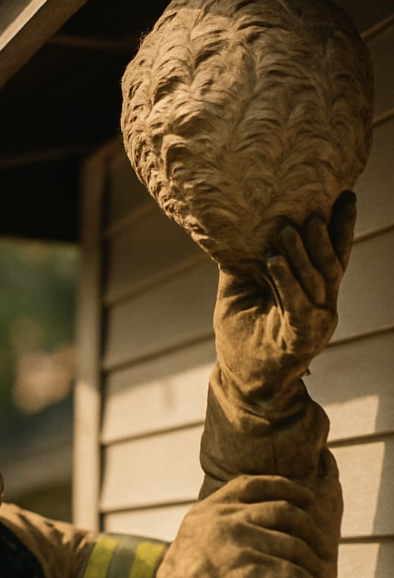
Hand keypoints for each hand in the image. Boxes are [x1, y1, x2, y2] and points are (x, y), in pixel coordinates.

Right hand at [151, 474, 338, 577]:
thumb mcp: (193, 541)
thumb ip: (220, 523)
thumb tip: (264, 516)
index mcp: (208, 511)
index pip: (254, 484)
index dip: (285, 487)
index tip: (305, 498)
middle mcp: (224, 522)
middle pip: (284, 511)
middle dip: (310, 528)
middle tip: (321, 547)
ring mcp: (239, 546)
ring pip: (296, 545)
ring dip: (313, 562)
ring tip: (315, 576)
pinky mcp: (254, 575)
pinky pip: (297, 574)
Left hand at [214, 192, 356, 406]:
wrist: (241, 382)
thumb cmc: (242, 336)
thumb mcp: (238, 291)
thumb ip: (243, 262)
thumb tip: (233, 226)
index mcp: (313, 292)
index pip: (331, 254)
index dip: (340, 226)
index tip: (344, 195)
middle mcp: (322, 306)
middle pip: (331, 264)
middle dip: (323, 235)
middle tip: (311, 209)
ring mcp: (315, 324)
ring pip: (315, 282)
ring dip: (301, 254)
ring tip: (286, 230)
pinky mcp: (301, 340)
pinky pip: (297, 306)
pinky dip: (286, 282)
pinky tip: (273, 261)